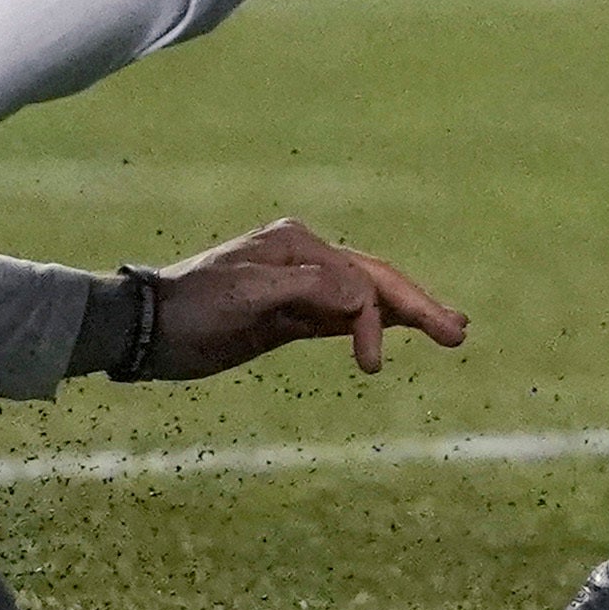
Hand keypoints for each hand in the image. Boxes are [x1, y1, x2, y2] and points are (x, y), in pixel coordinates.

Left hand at [145, 217, 468, 380]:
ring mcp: (302, 288)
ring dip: (407, 314)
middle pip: (375, 281)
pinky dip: (376, 324)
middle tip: (460, 332)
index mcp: (299, 245)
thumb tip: (362, 294)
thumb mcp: (248, 295)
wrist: (148, 329)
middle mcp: (307, 260)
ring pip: (367, 299)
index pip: (358, 279)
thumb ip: (308, 289)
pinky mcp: (293, 317)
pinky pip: (345, 318)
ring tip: (451, 329)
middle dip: (418, 306)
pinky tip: (401, 331)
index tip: (370, 364)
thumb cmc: (193, 307)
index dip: (374, 318)